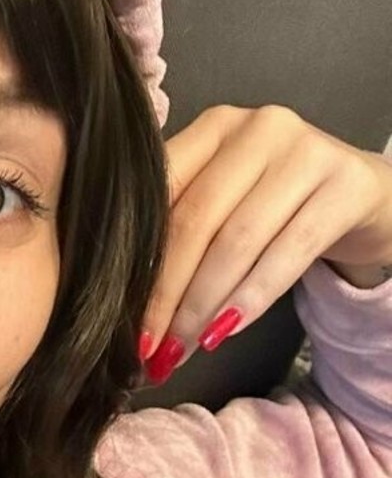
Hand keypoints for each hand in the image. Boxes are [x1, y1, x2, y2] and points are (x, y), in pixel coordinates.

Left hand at [139, 104, 391, 385]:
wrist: (363, 198)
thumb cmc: (278, 207)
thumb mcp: (223, 203)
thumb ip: (177, 227)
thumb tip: (118, 297)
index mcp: (213, 127)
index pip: (159, 193)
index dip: (134, 261)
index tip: (115, 317)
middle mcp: (258, 127)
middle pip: (193, 221)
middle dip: (164, 294)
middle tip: (148, 348)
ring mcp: (305, 151)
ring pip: (236, 241)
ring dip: (201, 306)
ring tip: (180, 350)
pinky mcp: (345, 186)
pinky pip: (287, 253)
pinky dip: (250, 299)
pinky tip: (224, 332)